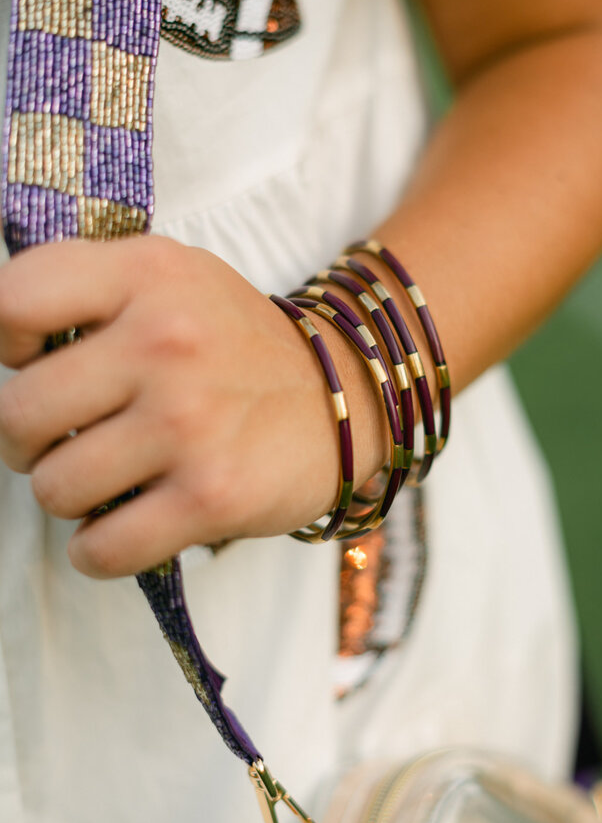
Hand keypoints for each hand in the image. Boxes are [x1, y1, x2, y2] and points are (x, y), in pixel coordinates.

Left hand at [0, 237, 384, 577]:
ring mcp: (189, 422)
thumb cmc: (236, 344)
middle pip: (16, 414)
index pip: (12, 302)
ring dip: (68, 494)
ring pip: (53, 488)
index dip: (4, 342)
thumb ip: (88, 288)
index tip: (35, 360)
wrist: (345, 396)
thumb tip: (3, 351)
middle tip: (65, 436)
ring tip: (107, 478)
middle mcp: (167, 341)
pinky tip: (121, 526)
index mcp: (149, 274)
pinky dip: (97, 549)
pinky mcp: (212, 495)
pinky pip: (100, 549)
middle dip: (27, 439)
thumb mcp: (173, 278)